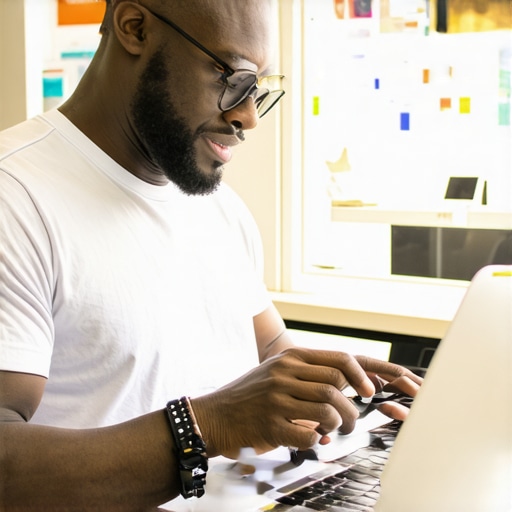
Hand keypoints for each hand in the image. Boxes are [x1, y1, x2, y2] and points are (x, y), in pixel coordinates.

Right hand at [191, 348, 413, 458]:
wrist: (215, 416)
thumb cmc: (250, 395)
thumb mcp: (276, 371)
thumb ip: (307, 371)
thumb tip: (348, 381)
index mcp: (289, 358)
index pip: (338, 359)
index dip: (361, 375)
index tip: (369, 391)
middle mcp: (284, 374)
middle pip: (338, 385)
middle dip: (352, 407)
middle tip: (350, 420)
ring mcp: (277, 399)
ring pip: (328, 410)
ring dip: (339, 425)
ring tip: (335, 431)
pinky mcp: (270, 424)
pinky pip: (309, 436)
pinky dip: (316, 441)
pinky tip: (311, 440)